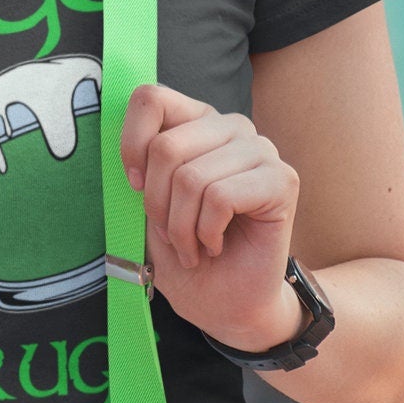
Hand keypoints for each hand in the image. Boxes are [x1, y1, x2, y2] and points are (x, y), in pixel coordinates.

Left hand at [120, 85, 302, 351]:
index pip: (151, 99)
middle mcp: (230, 127)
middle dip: (157, 204)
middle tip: (171, 234)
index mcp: (195, 122)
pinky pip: (220, 197)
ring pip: (191, 177)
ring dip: (182, 227)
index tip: (135, 187)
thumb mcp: (148, 205)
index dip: (131, 144)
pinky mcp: (282, 179)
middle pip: (166, 147)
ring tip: (193, 245)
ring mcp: (260, 149)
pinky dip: (207, 232)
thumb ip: (140, 167)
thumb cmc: (186, 252)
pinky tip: (216, 244)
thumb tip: (121, 148)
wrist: (227, 304)